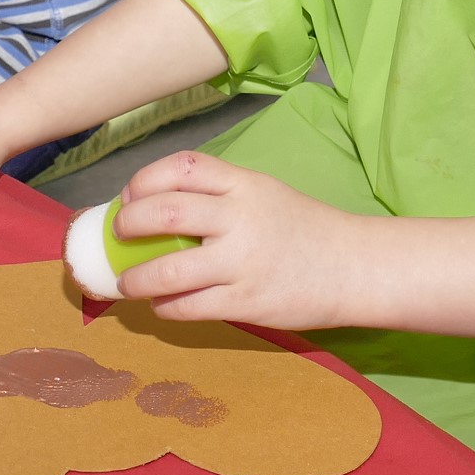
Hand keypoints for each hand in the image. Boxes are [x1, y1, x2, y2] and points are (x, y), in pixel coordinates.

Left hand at [107, 151, 378, 328]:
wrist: (354, 267)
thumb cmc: (304, 228)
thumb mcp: (264, 192)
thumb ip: (219, 194)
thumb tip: (155, 206)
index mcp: (244, 184)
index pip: (182, 167)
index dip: (144, 179)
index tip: (130, 196)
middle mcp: (240, 218)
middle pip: (165, 211)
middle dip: (128, 224)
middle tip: (120, 235)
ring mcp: (242, 262)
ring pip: (168, 271)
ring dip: (136, 279)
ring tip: (128, 282)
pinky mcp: (246, 302)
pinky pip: (188, 307)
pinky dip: (165, 307)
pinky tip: (163, 305)